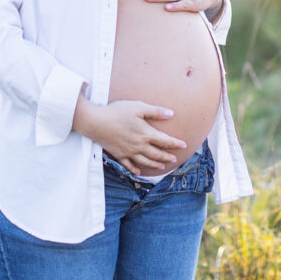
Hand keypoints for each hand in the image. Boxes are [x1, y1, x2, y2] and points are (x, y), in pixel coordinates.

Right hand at [72, 95, 186, 173]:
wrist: (97, 122)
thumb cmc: (117, 112)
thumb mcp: (138, 107)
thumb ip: (155, 111)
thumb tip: (171, 114)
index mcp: (145, 134)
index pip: (164, 141)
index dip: (175, 143)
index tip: (184, 145)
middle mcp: (139, 146)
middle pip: (156, 154)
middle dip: (166, 156)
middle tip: (174, 159)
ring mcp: (128, 152)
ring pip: (145, 161)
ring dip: (154, 164)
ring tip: (162, 167)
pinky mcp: (118, 154)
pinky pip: (128, 165)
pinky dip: (134, 169)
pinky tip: (138, 172)